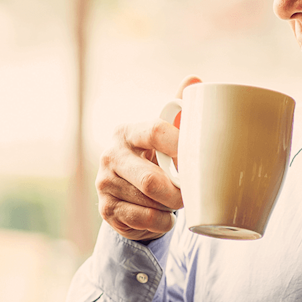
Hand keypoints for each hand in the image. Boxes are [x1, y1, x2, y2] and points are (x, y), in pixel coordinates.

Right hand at [95, 76, 201, 240]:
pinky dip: (160, 222)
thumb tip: (195, 79)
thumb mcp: (164, 137)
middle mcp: (110, 155)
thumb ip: (178, 111)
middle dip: (176, 191)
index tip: (197, 158)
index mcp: (127, 132)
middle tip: (191, 193)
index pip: (155, 132)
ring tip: (175, 203)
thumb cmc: (154, 160)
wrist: (129, 196)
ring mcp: (104, 184)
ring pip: (148, 201)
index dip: (179, 145)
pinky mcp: (105, 209)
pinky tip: (163, 217)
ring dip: (169, 207)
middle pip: (150, 178)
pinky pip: (142, 219)